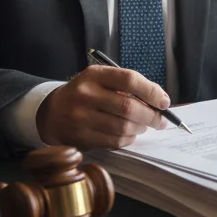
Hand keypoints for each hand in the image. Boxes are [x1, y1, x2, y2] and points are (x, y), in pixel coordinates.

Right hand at [35, 65, 169, 149]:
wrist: (52, 112)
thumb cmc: (86, 94)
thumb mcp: (100, 80)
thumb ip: (126, 86)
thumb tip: (159, 100)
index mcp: (94, 75)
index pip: (129, 79)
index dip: (151, 91)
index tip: (164, 101)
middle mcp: (85, 94)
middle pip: (128, 107)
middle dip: (151, 116)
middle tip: (161, 120)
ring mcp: (81, 117)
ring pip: (122, 127)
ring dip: (139, 129)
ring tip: (143, 126)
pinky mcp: (80, 137)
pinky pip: (113, 141)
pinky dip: (127, 139)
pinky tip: (129, 134)